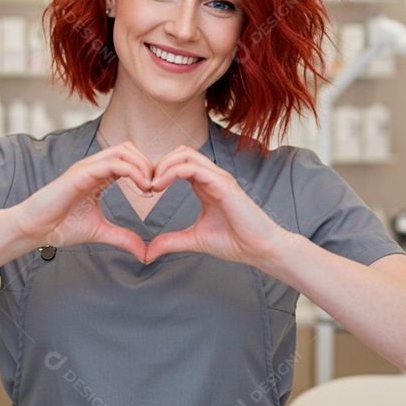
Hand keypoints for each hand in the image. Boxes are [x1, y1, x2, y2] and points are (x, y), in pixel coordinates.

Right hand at [7, 141, 151, 261]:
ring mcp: (86, 168)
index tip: (155, 191)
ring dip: (142, 165)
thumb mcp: (99, 232)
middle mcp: (93, 167)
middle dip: (147, 163)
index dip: (146, 170)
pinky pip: (111, 164)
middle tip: (156, 186)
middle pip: (128, 149)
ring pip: (122, 150)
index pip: (128, 160)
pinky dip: (131, 171)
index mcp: (98, 176)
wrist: (32, 230)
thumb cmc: (59, 226)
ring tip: (150, 186)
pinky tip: (141, 187)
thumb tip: (143, 252)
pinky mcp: (80, 174)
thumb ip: (122, 237)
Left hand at [145, 146, 288, 265]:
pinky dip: (172, 172)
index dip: (160, 171)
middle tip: (145, 184)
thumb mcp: (194, 240)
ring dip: (164, 165)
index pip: (180, 163)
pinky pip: (193, 168)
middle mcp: (212, 177)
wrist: (260, 249)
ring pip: (186, 154)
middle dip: (159, 163)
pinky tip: (160, 186)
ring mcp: (219, 178)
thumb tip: (147, 253)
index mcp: (206, 185)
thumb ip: (170, 242)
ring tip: (151, 184)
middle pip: (181, 152)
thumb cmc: (235, 242)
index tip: (145, 190)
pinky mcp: (223, 184)